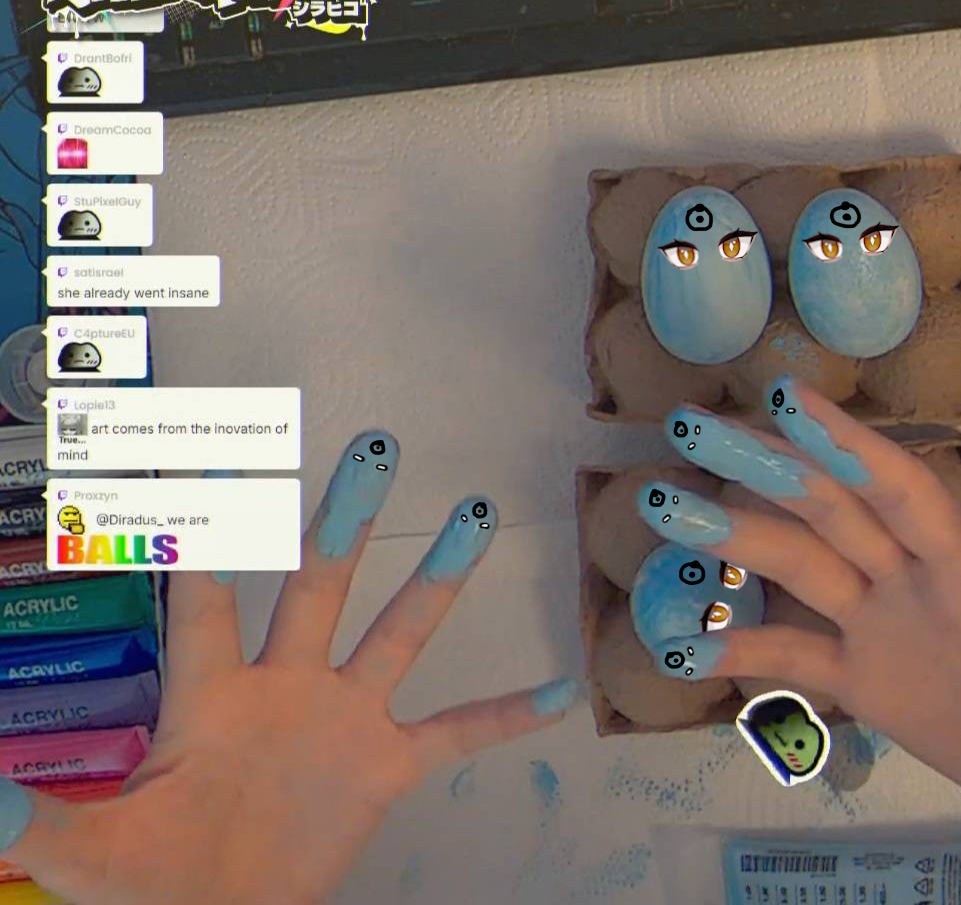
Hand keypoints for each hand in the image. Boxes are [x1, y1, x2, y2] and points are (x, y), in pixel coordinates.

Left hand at [0, 434, 577, 904]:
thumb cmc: (149, 884)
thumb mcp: (82, 848)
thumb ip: (28, 813)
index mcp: (210, 695)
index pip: (204, 592)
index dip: (204, 528)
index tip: (208, 457)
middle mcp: (283, 687)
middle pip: (316, 583)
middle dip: (341, 517)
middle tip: (371, 448)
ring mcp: (340, 722)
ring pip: (397, 631)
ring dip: (437, 577)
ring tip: (474, 513)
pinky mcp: (382, 769)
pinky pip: (455, 734)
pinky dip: (506, 715)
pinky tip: (557, 691)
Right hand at [642, 380, 960, 861]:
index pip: (902, 490)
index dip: (850, 445)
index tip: (794, 398)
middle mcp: (920, 582)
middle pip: (833, 510)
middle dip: (766, 468)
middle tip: (692, 428)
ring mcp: (890, 630)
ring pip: (803, 567)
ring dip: (738, 539)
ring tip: (665, 510)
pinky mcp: (873, 685)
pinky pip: (796, 657)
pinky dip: (743, 647)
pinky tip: (685, 643)